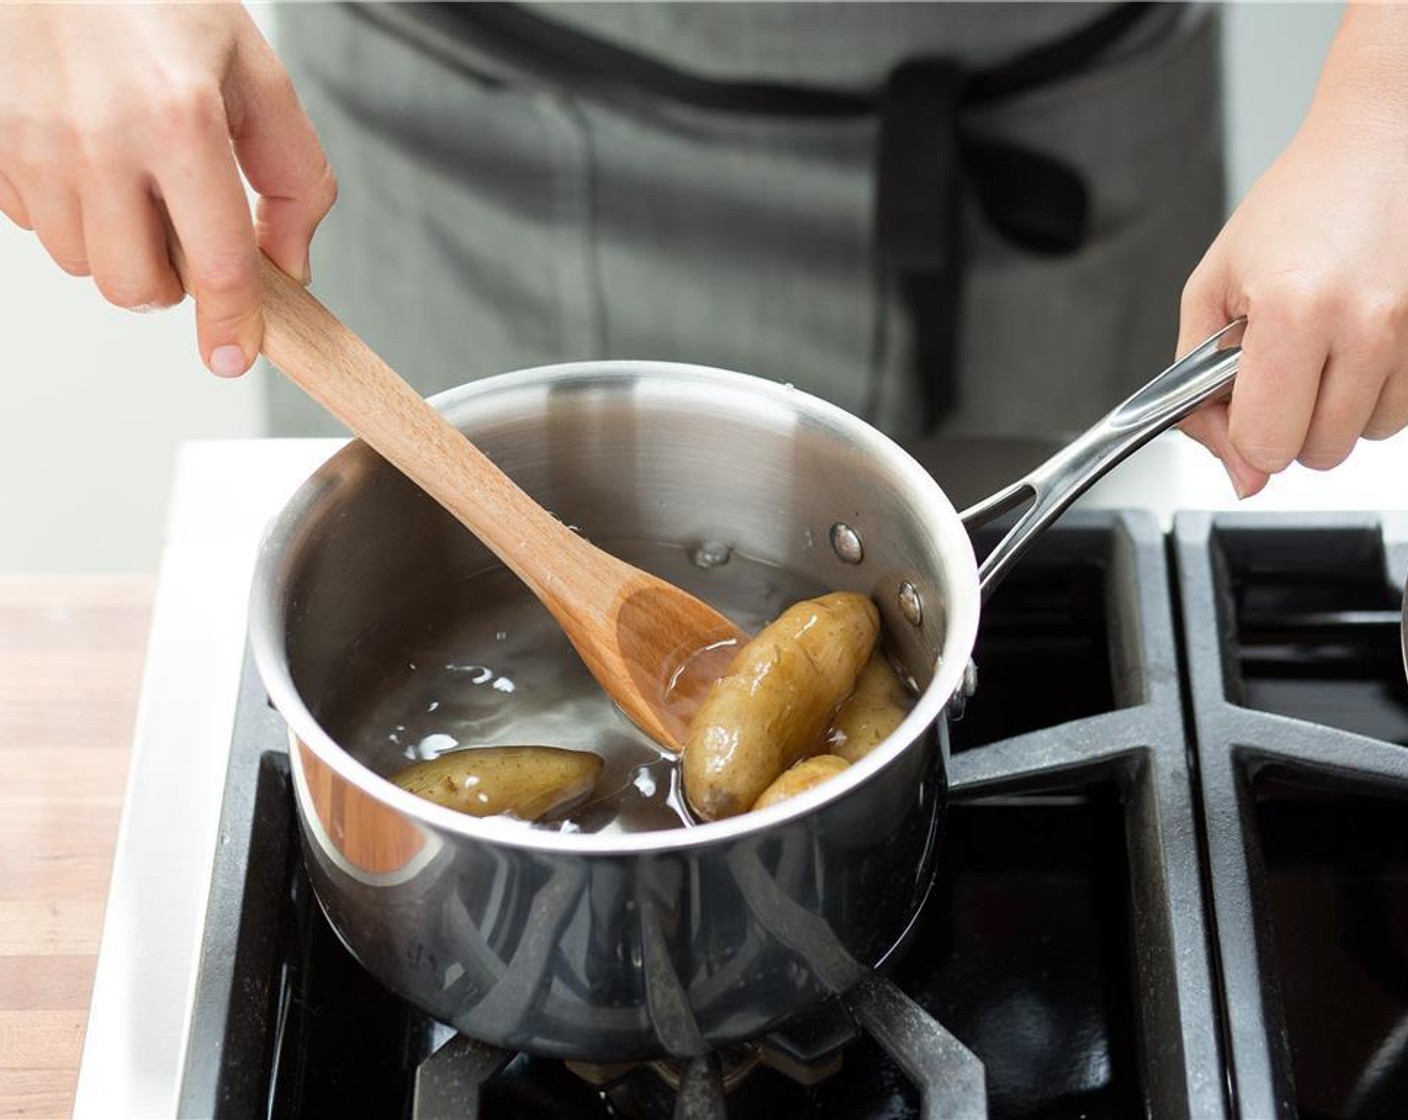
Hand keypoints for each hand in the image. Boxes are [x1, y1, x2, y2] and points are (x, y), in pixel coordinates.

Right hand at [0, 3, 335, 375]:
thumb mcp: (255, 72)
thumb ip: (291, 177)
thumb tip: (289, 264)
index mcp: (179, 120)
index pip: (215, 264)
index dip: (229, 323)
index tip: (231, 354)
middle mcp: (97, 136)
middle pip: (135, 287)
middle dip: (170, 282)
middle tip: (182, 231)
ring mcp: (29, 139)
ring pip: (81, 263)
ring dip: (115, 243)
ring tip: (131, 176)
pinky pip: (33, 222)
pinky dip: (66, 208)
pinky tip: (83, 152)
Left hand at [1177, 8, 1407, 497]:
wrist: (1382, 139)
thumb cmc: (1296, 204)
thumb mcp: (1214, 287)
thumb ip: (1199, 389)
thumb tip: (1239, 473)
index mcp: (1295, 311)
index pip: (1265, 443)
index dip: (1243, 432)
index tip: (1241, 399)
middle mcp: (1368, 324)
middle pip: (1318, 453)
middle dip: (1290, 422)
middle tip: (1283, 364)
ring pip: (1365, 437)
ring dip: (1337, 407)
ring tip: (1325, 342)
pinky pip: (1404, 410)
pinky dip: (1377, 390)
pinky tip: (1361, 340)